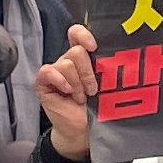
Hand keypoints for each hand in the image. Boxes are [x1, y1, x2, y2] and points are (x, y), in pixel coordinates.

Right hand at [37, 24, 99, 160]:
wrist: (82, 129)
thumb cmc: (95, 107)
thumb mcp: (105, 85)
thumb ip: (106, 69)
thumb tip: (119, 58)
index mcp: (82, 58)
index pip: (77, 33)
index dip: (83, 35)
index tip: (93, 47)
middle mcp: (67, 61)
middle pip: (76, 51)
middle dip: (87, 72)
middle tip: (92, 89)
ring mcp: (54, 71)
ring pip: (66, 63)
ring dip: (77, 83)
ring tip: (81, 97)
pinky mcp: (43, 82)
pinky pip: (48, 71)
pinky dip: (60, 81)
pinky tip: (67, 92)